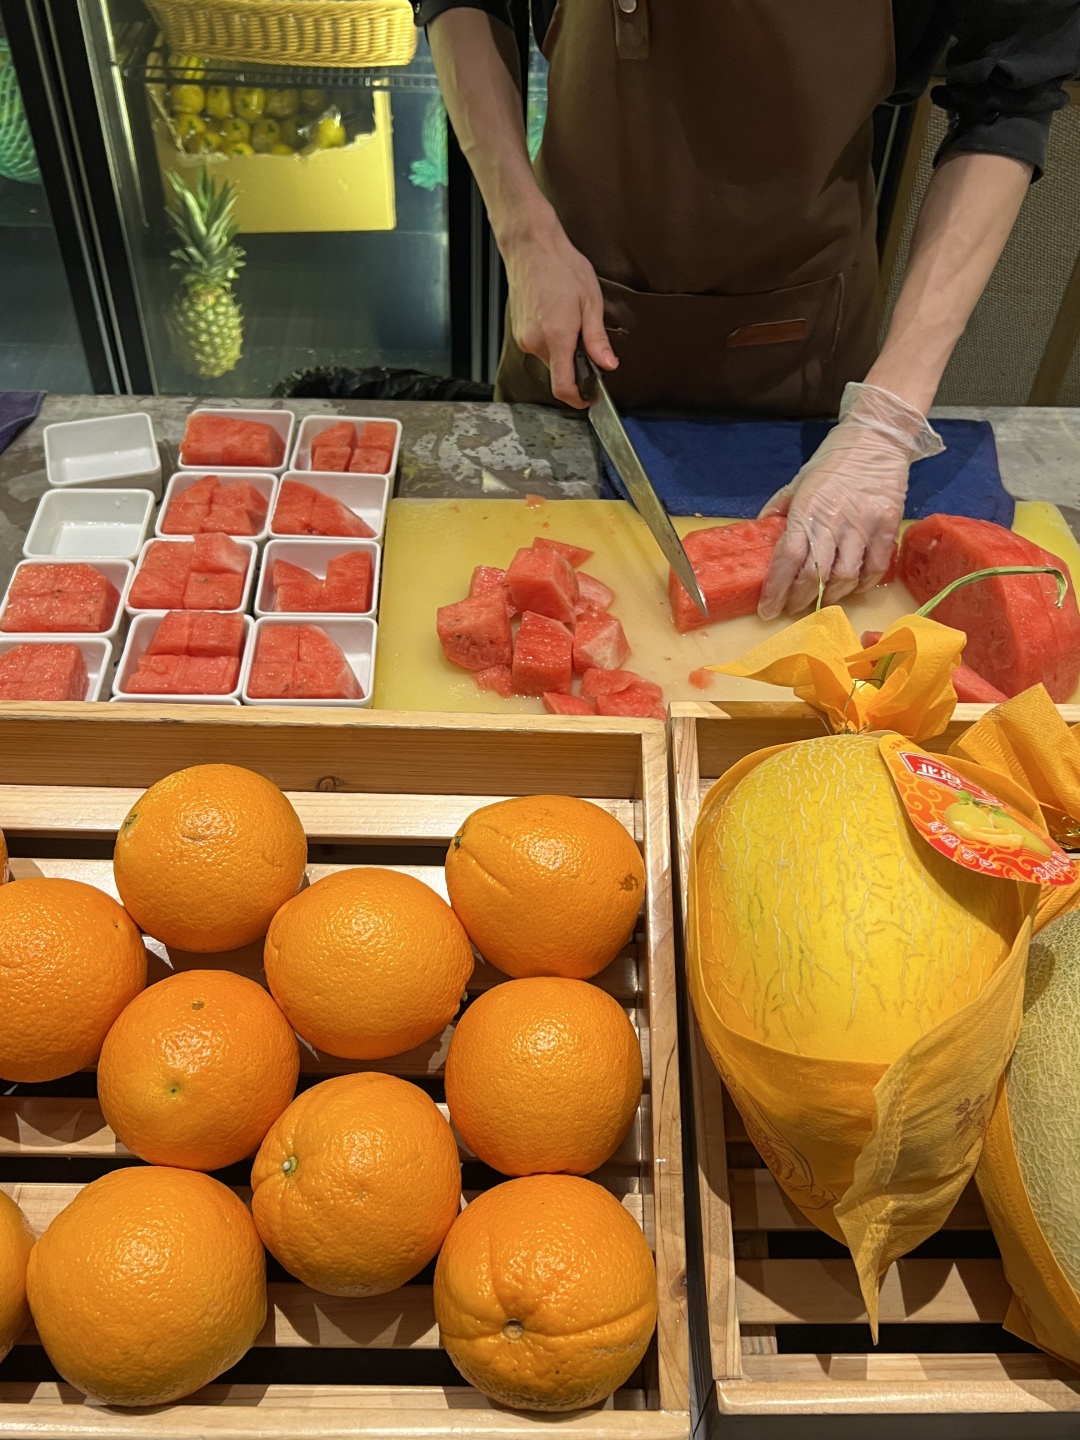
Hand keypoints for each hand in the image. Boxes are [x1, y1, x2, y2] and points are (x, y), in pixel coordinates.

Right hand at [504, 221, 617, 406]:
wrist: (531, 247)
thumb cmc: (562, 268)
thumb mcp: (591, 302)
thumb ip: (597, 339)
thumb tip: (608, 365)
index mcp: (556, 337)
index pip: (563, 386)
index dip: (578, 399)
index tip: (589, 399)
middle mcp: (535, 343)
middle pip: (559, 372)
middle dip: (575, 365)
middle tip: (587, 340)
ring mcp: (523, 338)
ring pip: (550, 359)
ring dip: (564, 351)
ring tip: (571, 320)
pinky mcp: (518, 333)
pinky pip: (540, 347)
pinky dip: (552, 341)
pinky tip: (557, 317)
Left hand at [757, 383, 944, 619]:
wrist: (876, 437)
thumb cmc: (833, 460)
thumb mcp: (799, 481)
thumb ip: (780, 508)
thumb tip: (762, 531)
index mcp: (807, 509)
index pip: (788, 558)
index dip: (776, 589)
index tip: (767, 609)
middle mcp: (834, 521)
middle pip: (815, 575)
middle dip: (800, 599)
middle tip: (791, 608)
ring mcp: (863, 525)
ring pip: (845, 577)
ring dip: (830, 596)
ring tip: (820, 599)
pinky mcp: (887, 526)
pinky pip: (875, 568)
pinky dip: (862, 584)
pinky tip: (852, 587)